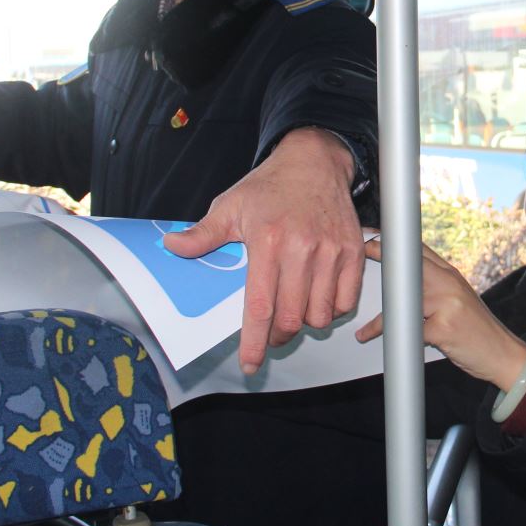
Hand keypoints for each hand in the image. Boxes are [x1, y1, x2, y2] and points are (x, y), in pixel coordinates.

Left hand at [164, 127, 363, 374]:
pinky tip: (318, 296)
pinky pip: (346, 301)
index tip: (249, 363)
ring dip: (306, 322)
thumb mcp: (230, 205)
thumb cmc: (271, 186)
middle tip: (270, 331)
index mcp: (268, 241)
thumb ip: (203, 233)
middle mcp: (302, 248)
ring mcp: (331, 252)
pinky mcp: (353, 252)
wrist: (315, 162)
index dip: (253, 342)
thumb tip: (172, 247)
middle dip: (278, 335)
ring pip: (321, 314)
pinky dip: (332, 309)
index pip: (260, 306)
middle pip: (292, 318)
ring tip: (295, 308)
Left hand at [356, 237, 525, 390]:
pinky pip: (408, 329)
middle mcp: (450, 284)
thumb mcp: (458, 302)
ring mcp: (448, 303)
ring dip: (382, 316)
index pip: (421, 251)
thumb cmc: (478, 332)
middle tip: (366, 252)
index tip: (375, 241)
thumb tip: (404, 284)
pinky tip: (374, 337)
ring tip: (366, 327)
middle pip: (412, 264)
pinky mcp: (444, 327)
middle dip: (386, 257)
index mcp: (452, 275)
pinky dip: (388, 334)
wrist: (504, 355)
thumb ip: (435, 289)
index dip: (396, 245)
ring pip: (406, 298)